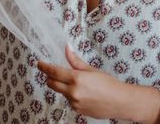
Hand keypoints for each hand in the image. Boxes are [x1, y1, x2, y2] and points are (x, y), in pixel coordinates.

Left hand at [38, 45, 159, 123]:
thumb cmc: (108, 83)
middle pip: (52, 84)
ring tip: (79, 84)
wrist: (120, 102)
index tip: (39, 63)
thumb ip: (75, 61)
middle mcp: (73, 92)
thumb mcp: (91, 70)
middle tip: (54, 72)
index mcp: (76, 79)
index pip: (54, 72)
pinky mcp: (77, 110)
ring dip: (63, 87)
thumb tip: (67, 48)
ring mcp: (74, 103)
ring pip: (61, 92)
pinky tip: (84, 93)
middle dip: (50, 78)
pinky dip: (72, 95)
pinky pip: (69, 100)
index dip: (44, 67)